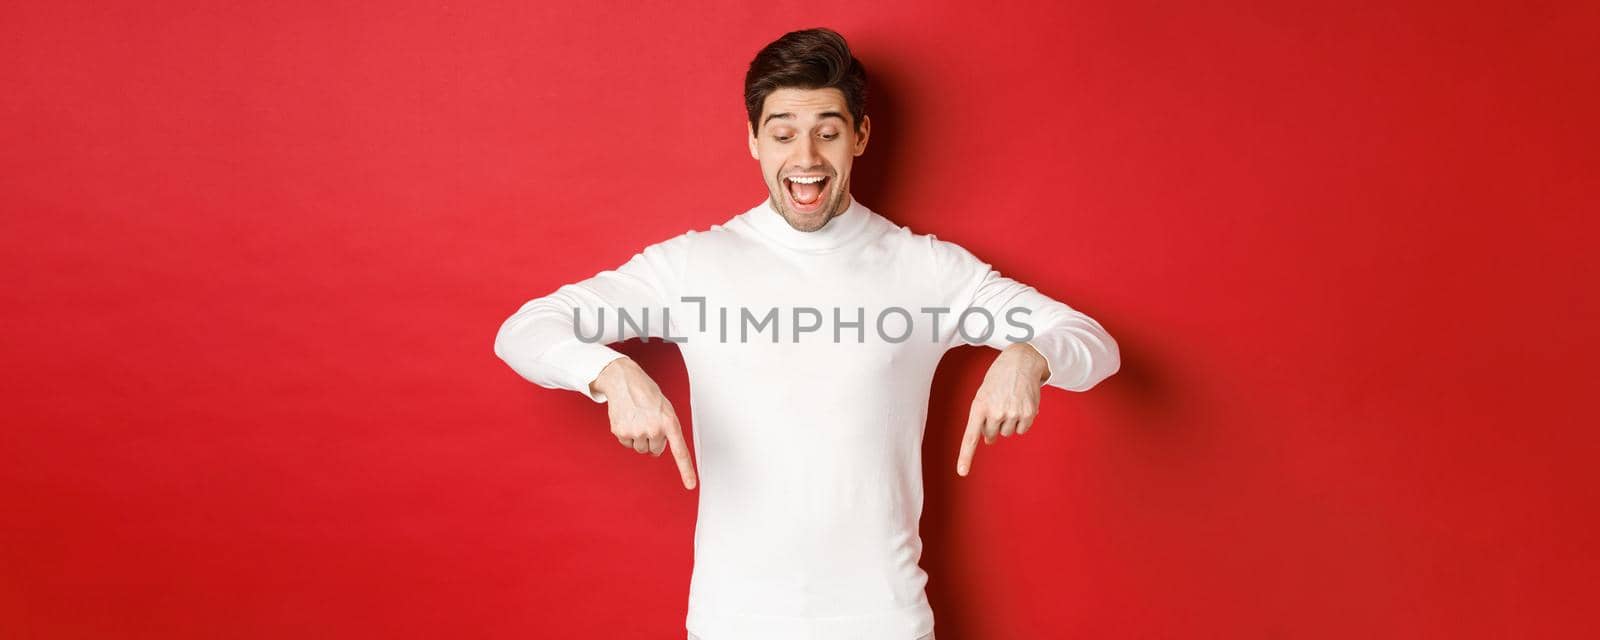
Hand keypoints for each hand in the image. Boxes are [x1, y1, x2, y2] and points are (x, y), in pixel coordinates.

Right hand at [590, 357, 697, 489]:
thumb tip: (657, 450)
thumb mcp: (665, 408)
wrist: (623, 380)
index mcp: (669, 422)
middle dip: (653, 440)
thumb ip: (667, 428)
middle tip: (648, 421)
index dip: (686, 470)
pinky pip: (627, 444)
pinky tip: (627, 418)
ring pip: (640, 449)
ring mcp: (637, 431)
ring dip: (639, 437)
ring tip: (637, 417)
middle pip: (655, 451)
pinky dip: (627, 434)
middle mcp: (654, 429)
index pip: (680, 451)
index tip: (691, 485)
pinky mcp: (621, 432)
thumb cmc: (647, 394)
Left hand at [957, 342, 1048, 476]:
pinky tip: (1021, 404)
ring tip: (1010, 401)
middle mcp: (995, 412)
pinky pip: (1021, 430)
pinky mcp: (1028, 414)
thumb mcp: (983, 394)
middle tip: (998, 407)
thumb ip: (982, 417)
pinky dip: (1021, 421)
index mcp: (979, 406)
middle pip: (991, 435)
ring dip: (1008, 422)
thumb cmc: (999, 378)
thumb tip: (989, 441)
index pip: (970, 436)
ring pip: (1007, 433)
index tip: (962, 472)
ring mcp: (1012, 413)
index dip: (965, 456)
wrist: (1021, 361)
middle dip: (992, 426)